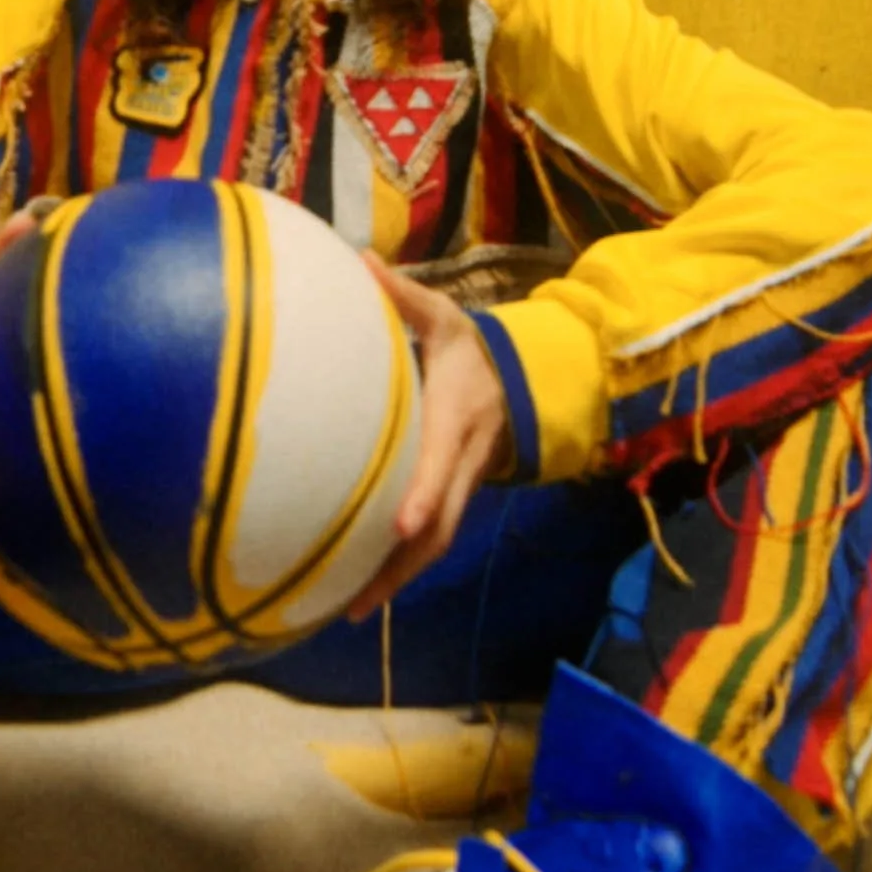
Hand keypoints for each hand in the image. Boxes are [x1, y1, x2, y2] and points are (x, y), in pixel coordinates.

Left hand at [345, 255, 512, 620]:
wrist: (522, 382)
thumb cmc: (469, 349)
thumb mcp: (443, 316)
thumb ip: (402, 294)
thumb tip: (359, 261)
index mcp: (455, 419)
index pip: (442, 462)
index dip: (425, 492)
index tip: (401, 522)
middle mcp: (462, 462)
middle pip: (440, 526)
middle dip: (403, 565)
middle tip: (358, 601)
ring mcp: (461, 486)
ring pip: (436, 543)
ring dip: (397, 579)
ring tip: (349, 611)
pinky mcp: (452, 498)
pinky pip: (430, 540)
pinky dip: (399, 568)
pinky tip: (360, 589)